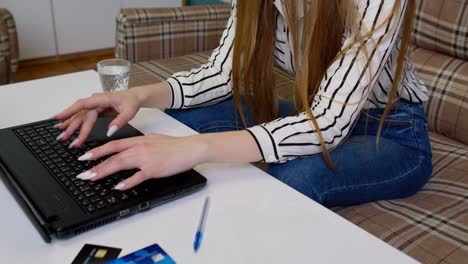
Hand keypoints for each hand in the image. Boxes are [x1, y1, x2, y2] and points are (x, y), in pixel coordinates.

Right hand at [55, 90, 140, 147]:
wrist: (135, 97)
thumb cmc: (131, 102)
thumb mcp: (130, 112)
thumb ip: (120, 122)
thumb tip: (109, 132)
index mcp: (102, 99)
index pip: (83, 104)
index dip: (70, 110)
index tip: (59, 117)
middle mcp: (95, 101)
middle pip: (81, 114)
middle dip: (71, 127)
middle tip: (63, 138)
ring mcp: (95, 105)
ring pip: (80, 116)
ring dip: (71, 126)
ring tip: (61, 136)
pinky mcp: (95, 110)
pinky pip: (84, 117)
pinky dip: (76, 124)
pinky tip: (67, 128)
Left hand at [76, 134, 207, 189]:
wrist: (189, 148)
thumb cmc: (174, 146)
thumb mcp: (153, 140)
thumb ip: (139, 145)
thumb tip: (128, 151)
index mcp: (138, 140)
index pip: (113, 145)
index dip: (97, 151)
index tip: (84, 156)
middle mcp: (139, 148)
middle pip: (112, 156)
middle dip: (94, 164)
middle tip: (81, 173)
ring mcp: (146, 158)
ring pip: (120, 164)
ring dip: (103, 171)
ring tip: (91, 178)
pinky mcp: (153, 169)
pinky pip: (137, 177)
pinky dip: (126, 182)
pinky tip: (118, 187)